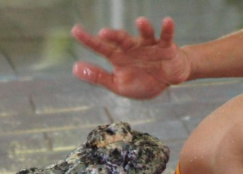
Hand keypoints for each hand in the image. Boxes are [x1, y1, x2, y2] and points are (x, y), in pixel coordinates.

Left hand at [72, 17, 190, 98]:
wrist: (167, 81)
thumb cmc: (141, 80)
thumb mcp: (117, 84)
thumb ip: (98, 77)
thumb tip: (75, 69)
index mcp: (119, 57)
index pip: (101, 47)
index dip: (88, 40)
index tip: (75, 30)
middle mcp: (132, 48)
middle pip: (121, 39)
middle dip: (113, 36)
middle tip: (103, 33)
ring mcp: (149, 46)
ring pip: (145, 34)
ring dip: (144, 28)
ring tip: (140, 21)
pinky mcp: (166, 48)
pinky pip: (166, 37)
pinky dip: (167, 29)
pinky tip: (167, 21)